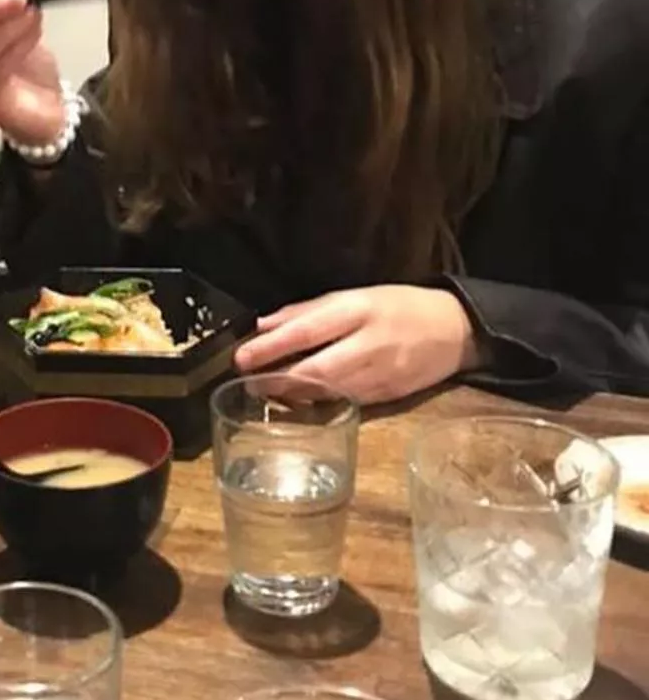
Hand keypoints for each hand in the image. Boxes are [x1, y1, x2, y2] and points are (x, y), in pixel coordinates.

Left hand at [233, 285, 479, 404]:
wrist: (457, 330)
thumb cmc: (398, 307)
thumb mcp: (354, 296)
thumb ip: (307, 311)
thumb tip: (262, 325)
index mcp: (358, 310)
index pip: (307, 330)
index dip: (271, 346)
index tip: (241, 356)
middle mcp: (369, 344)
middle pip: (315, 369)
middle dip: (276, 380)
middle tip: (247, 383)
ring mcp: (380, 375)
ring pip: (327, 392)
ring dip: (292, 395)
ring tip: (265, 392)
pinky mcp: (388, 397)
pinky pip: (344, 403)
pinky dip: (317, 404)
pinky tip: (298, 401)